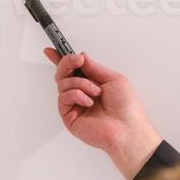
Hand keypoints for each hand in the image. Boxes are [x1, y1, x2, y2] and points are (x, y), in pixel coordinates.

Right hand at [46, 49, 161, 179]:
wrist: (127, 129)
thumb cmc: (126, 108)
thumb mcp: (113, 78)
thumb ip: (93, 67)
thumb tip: (81, 56)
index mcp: (93, 84)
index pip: (73, 69)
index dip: (62, 59)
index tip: (53, 50)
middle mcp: (82, 93)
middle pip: (63, 74)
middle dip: (67, 63)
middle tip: (76, 61)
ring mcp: (75, 105)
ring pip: (63, 83)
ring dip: (80, 83)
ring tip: (95, 92)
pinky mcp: (69, 116)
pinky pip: (64, 97)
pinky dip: (77, 95)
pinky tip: (88, 101)